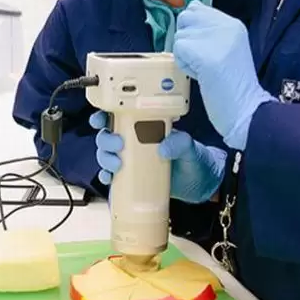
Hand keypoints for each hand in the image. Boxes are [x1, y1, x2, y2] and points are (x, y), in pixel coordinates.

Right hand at [89, 112, 226, 202]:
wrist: (200, 183)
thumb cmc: (194, 159)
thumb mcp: (190, 147)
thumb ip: (180, 143)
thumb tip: (163, 148)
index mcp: (146, 127)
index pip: (119, 116)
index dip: (104, 116)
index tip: (99, 119)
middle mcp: (134, 142)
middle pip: (107, 136)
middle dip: (105, 139)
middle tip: (118, 145)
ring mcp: (131, 160)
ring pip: (105, 155)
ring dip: (104, 158)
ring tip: (117, 165)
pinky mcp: (131, 178)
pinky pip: (111, 176)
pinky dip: (106, 176)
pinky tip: (109, 178)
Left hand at [172, 1, 273, 150]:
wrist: (246, 111)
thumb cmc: (233, 87)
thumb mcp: (228, 49)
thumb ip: (210, 33)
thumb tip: (187, 17)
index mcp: (233, 24)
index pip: (197, 8)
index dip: (192, 29)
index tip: (204, 49)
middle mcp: (226, 26)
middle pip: (185, 17)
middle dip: (186, 40)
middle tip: (202, 60)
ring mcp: (217, 39)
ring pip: (180, 35)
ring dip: (185, 55)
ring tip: (203, 70)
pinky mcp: (206, 54)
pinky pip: (178, 49)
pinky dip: (183, 64)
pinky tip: (199, 75)